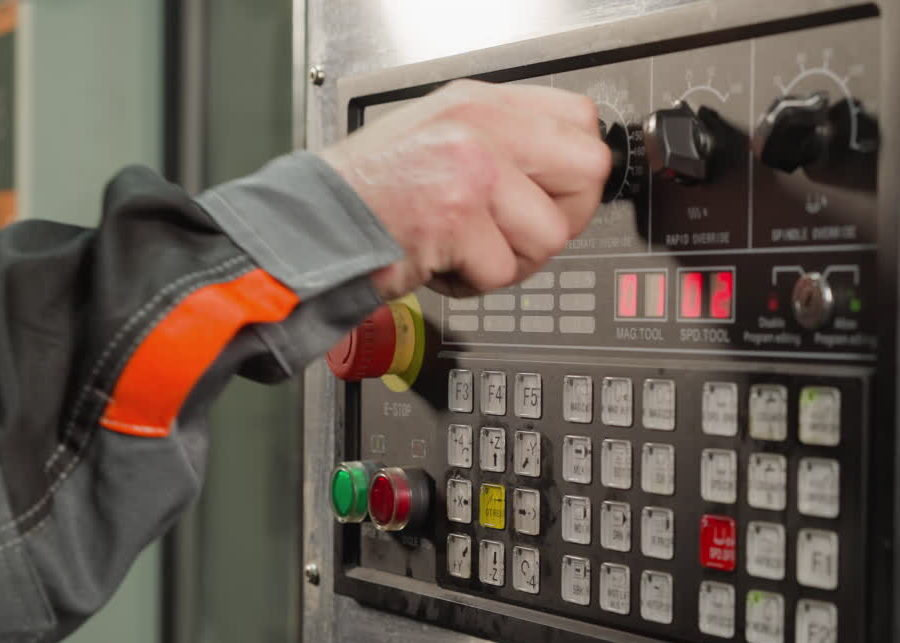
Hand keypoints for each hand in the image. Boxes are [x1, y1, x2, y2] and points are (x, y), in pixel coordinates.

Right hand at [320, 79, 610, 298]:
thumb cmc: (369, 193)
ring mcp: (471, 168)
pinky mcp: (457, 217)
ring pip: (551, 233)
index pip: (581, 121)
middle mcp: (480, 125)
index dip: (573, 172)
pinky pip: (504, 270)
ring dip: (512, 260)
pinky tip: (441, 263)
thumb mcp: (440, 137)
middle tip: (517, 233)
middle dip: (560, 218)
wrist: (312, 226)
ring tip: (467, 250)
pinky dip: (474, 283)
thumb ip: (501, 145)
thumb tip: (561, 175)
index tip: (551, 195)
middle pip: (587, 172)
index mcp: (481, 102)